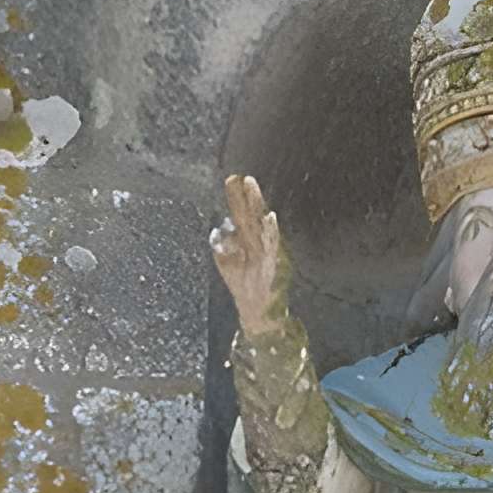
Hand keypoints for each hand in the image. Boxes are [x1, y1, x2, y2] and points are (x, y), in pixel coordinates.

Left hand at [210, 173, 289, 337]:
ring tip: (253, 188)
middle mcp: (258, 243)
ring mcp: (267, 252)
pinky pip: (274, 245)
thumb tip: (218, 231)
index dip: (236, 198)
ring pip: (262, 224)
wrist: (259, 315)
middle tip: (242, 177)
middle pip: (251, 215)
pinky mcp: (274, 264)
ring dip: (258, 206)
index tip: (231, 178)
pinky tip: (270, 219)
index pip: (241, 215)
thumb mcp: (227, 266)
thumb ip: (222, 248)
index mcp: (248, 242)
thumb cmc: (246, 289)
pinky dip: (272, 232)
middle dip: (247, 196)